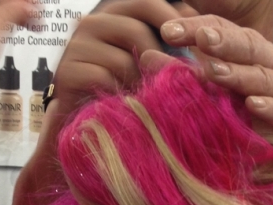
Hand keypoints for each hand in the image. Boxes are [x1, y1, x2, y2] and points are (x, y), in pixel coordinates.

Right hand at [13, 0, 196, 204]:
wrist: (79, 125)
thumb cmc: (118, 94)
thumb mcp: (143, 66)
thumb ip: (164, 49)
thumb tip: (205, 42)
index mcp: (113, 14)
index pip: (146, 2)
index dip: (174, 18)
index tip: (199, 42)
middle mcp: (91, 22)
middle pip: (136, 29)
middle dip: (161, 58)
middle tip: (179, 83)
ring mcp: (75, 46)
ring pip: (123, 59)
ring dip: (142, 84)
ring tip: (150, 101)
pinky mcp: (67, 72)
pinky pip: (105, 80)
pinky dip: (122, 97)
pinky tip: (128, 108)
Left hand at [156, 14, 272, 159]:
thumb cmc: (265, 95)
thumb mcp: (229, 79)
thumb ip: (191, 69)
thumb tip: (145, 57)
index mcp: (248, 50)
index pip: (221, 31)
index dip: (196, 27)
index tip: (167, 28)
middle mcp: (267, 62)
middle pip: (243, 46)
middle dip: (219, 40)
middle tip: (195, 36)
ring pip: (261, 75)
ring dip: (237, 72)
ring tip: (213, 69)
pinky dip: (270, 106)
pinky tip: (254, 104)